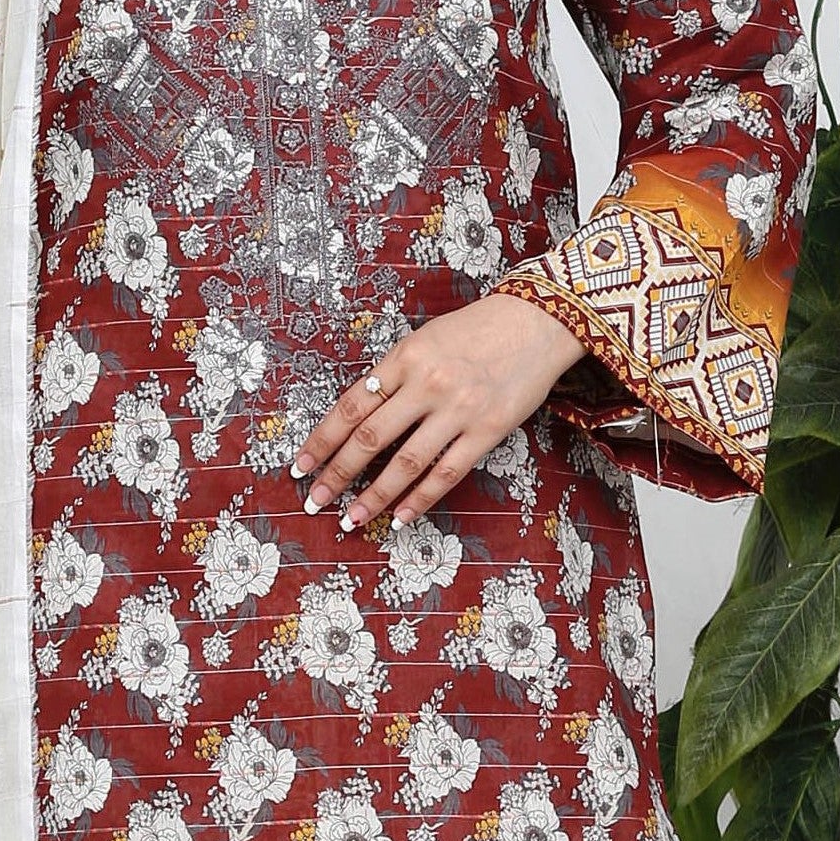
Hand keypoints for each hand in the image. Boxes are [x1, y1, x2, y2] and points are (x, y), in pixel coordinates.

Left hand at [291, 296, 585, 530]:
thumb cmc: (476, 330)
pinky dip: (420, 500)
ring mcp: (458, 409)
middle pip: (370, 438)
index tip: (301, 466)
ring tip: (351, 519)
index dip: (322, 440)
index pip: (351, 405)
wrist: (538, 321)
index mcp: (404, 358)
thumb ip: (394, 376)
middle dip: (337, 474)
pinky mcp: (488, 430)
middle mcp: (427, 384)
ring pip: (405, 463)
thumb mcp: (425, 340)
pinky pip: (447, 473)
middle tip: (314, 500)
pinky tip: (400, 518)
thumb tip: (358, 419)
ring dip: (374, 496)